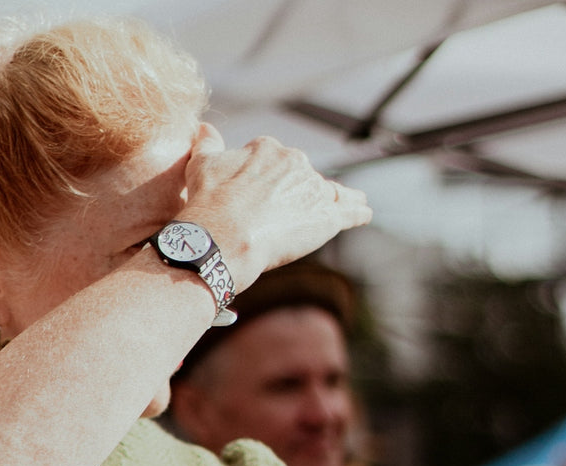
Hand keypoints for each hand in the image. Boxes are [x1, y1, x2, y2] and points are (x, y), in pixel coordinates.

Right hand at [183, 124, 370, 293]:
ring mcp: (313, 189)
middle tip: (286, 213)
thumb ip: (207, 144)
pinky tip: (364, 212)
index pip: (275, 161)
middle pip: (302, 176)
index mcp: (268, 149)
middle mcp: (295, 162)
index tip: (260, 193)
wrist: (223, 238)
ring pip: (329, 191)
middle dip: (298, 191)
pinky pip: (348, 211)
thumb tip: (205, 128)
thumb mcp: (201, 165)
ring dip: (336, 198)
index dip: (268, 179)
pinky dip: (357, 211)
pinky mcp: (326, 217)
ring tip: (347, 203)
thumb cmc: (208, 202)